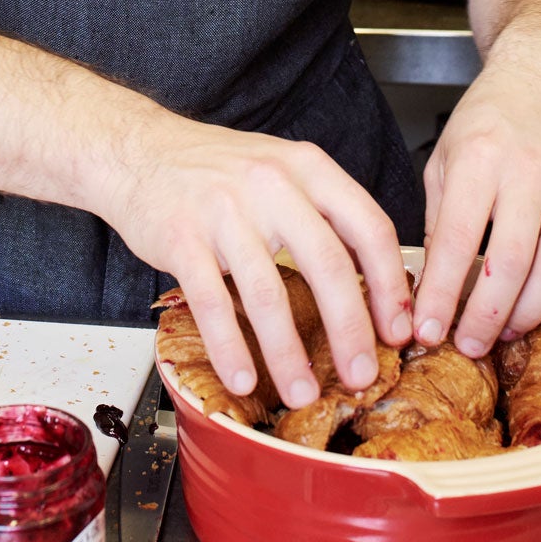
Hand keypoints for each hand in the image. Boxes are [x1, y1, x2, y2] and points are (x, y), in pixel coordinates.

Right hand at [101, 109, 412, 410]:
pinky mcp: (182, 238)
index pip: (369, 227)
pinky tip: (244, 378)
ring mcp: (224, 211)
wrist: (141, 149)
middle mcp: (272, 184)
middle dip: (351, 330)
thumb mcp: (283, 168)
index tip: (398, 329)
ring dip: (289, 354)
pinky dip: (230, 349)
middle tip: (361, 375)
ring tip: (303, 392)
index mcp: (308, 167)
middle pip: (328, 265)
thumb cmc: (218, 168)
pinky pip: (213, 303)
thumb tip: (374, 281)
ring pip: (269, 294)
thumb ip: (325, 212)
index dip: (389, 285)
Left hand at [413, 37, 540, 357]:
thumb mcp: (444, 154)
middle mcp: (527, 174)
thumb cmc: (492, 115)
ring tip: (503, 331)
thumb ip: (438, 215)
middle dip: (485, 316)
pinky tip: (537, 300)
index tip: (427, 328)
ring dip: (527, 312)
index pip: (456, 240)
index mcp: (478, 158)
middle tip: (467, 345)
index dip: (441, 293)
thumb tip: (431, 279)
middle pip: (510, 264)